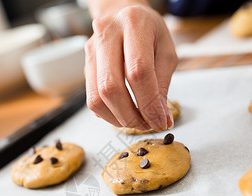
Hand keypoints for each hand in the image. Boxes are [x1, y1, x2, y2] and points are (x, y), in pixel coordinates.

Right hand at [85, 2, 177, 130]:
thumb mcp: (166, 52)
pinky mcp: (85, 64)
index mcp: (134, 23)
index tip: (160, 121)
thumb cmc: (150, 32)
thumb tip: (162, 119)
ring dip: (118, 118)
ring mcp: (91, 49)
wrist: (123, 13)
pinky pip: (91, 98)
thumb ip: (163, 85)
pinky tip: (123, 112)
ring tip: (137, 121)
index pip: (138, 72)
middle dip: (130, 115)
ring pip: (96, 96)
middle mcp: (107, 33)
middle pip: (111, 87)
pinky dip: (108, 113)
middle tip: (147, 124)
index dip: (149, 103)